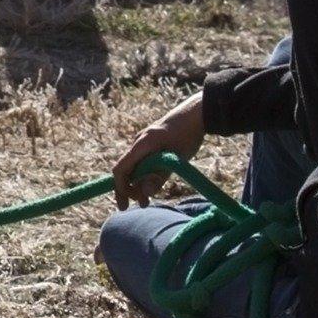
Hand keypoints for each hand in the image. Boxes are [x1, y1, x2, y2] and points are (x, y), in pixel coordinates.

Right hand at [112, 92, 205, 209]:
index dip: (121, 188)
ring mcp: (144, 142)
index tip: (125, 204)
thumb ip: (158, 177)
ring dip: (139, 183)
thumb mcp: (175, 159)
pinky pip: (142, 161)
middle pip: (127, 170)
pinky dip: (145, 174)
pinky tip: (155, 183)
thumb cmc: (187, 136)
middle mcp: (138, 143)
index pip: (120, 169)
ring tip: (147, 200)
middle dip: (130, 189)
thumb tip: (144, 193)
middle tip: (142, 204)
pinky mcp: (151, 142)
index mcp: (141, 145)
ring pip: (135, 166)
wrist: (196, 114)